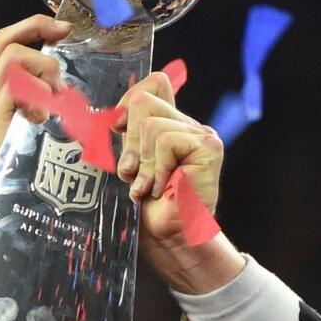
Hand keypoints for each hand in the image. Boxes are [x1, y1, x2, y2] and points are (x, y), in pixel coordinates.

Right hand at [0, 15, 70, 198]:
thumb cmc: (7, 175)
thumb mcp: (25, 135)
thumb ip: (39, 113)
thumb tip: (71, 102)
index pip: (6, 43)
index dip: (33, 27)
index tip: (62, 30)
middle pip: (5, 40)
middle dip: (37, 28)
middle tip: (65, 36)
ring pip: (14, 57)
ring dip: (44, 69)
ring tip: (55, 98)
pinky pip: (15, 86)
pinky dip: (37, 93)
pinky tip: (44, 118)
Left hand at [114, 73, 243, 293]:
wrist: (171, 238)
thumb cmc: (149, 209)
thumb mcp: (130, 163)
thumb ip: (127, 135)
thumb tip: (111, 115)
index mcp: (171, 124)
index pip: (155, 82)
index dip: (129, 99)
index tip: (118, 129)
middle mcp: (188, 125)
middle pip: (144, 100)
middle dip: (129, 142)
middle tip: (133, 173)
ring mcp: (202, 134)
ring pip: (151, 124)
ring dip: (142, 162)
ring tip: (147, 186)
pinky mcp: (208, 147)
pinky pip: (166, 141)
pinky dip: (156, 168)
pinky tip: (162, 188)